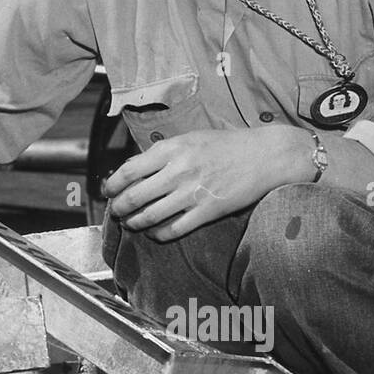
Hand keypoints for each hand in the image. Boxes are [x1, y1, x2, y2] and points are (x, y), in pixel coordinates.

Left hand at [100, 126, 315, 240]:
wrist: (265, 156)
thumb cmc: (226, 145)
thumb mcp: (189, 139)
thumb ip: (162, 153)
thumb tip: (134, 168)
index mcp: (171, 150)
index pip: (127, 171)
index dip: (112, 185)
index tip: (108, 191)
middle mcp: (178, 172)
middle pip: (134, 197)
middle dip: (119, 208)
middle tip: (116, 211)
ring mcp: (192, 194)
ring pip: (149, 216)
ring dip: (134, 223)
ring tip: (131, 223)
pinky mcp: (207, 212)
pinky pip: (173, 230)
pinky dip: (158, 234)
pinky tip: (155, 233)